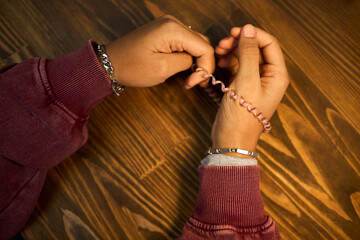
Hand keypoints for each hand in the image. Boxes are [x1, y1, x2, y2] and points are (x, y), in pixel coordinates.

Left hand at [106, 15, 214, 88]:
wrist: (110, 63)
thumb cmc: (132, 66)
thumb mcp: (163, 68)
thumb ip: (187, 62)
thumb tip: (197, 62)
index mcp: (173, 29)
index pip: (205, 47)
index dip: (205, 67)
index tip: (196, 83)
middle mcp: (173, 22)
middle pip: (202, 43)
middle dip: (202, 64)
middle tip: (195, 83)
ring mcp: (168, 25)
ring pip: (194, 43)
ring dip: (195, 61)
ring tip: (189, 79)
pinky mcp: (163, 32)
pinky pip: (184, 42)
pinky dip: (187, 56)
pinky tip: (182, 69)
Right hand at [211, 24, 288, 155]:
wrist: (231, 140)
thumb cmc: (242, 117)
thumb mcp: (246, 81)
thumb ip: (248, 53)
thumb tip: (248, 30)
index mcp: (277, 75)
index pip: (269, 43)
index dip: (252, 34)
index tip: (235, 32)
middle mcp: (269, 77)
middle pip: (257, 48)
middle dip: (240, 42)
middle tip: (223, 42)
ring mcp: (256, 81)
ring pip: (246, 56)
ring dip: (233, 50)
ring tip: (219, 52)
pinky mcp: (244, 86)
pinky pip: (239, 66)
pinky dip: (230, 61)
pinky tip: (221, 63)